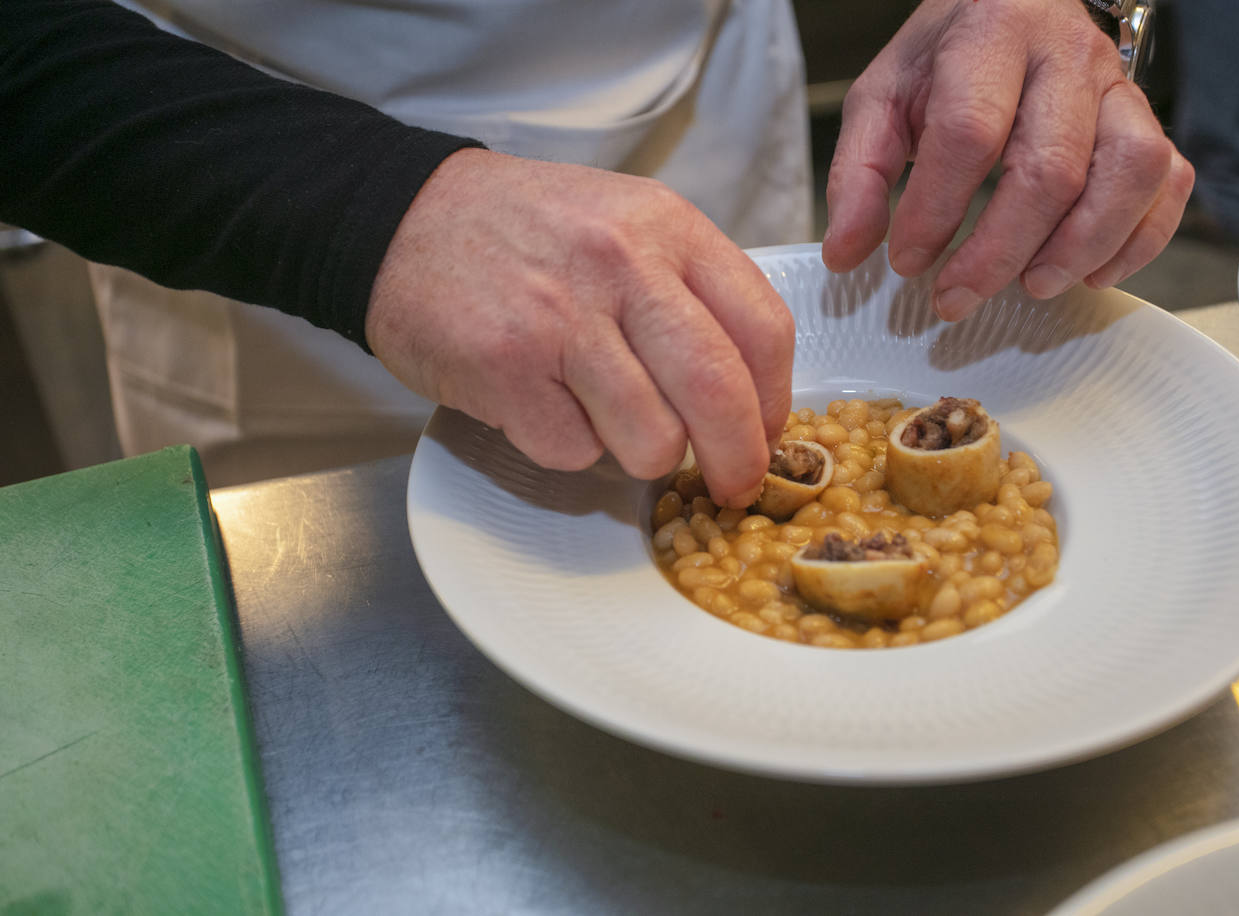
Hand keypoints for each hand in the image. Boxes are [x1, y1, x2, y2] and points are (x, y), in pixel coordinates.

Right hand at [364, 149, 793, 507]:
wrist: (404, 220)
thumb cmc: (526, 231)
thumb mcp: (626, 222)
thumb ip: (690, 290)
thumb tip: (750, 393)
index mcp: (667, 228)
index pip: (763, 329)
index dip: (776, 402)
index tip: (767, 434)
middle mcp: (621, 267)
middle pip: (719, 395)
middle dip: (737, 461)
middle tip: (730, 486)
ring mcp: (562, 320)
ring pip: (652, 440)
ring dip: (643, 455)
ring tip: (609, 420)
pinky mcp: (507, 370)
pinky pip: (575, 451)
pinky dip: (570, 447)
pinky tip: (546, 404)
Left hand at [823, 0, 1193, 318]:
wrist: (1011, 1)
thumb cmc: (946, 58)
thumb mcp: (882, 99)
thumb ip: (859, 174)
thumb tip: (847, 253)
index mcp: (989, 34)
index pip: (969, 133)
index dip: (937, 209)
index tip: (907, 261)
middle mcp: (1066, 54)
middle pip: (1050, 168)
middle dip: (1000, 251)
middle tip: (956, 296)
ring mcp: (1118, 86)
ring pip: (1128, 173)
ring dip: (1081, 247)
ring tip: (1032, 286)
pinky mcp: (1148, 117)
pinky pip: (1168, 181)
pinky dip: (1139, 239)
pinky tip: (1091, 272)